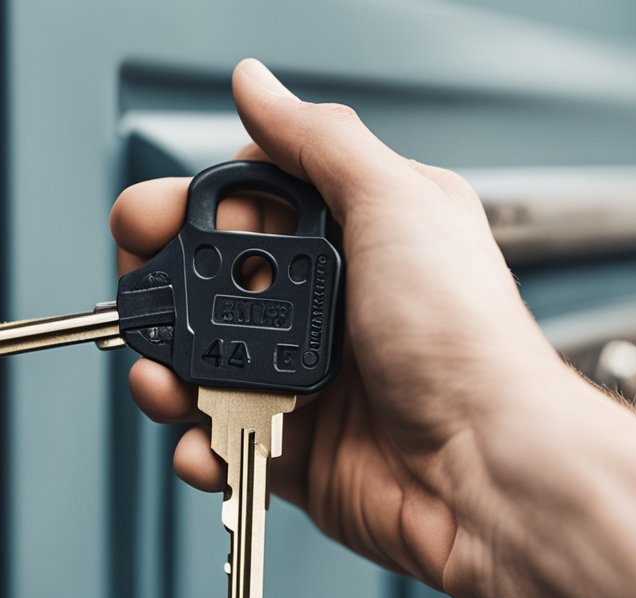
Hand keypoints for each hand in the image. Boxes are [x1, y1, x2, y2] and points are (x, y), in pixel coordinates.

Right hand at [110, 59, 574, 597]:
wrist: (490, 474)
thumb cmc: (468, 344)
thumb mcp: (396, 206)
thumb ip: (318, 143)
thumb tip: (259, 86)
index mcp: (356, 237)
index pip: (245, 207)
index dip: (191, 210)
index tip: (156, 220)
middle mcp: (327, 306)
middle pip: (209, 285)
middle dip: (163, 292)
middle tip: (144, 296)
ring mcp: (305, 380)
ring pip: (202, 364)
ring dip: (167, 371)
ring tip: (163, 377)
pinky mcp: (293, 448)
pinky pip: (219, 438)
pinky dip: (197, 445)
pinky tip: (202, 438)